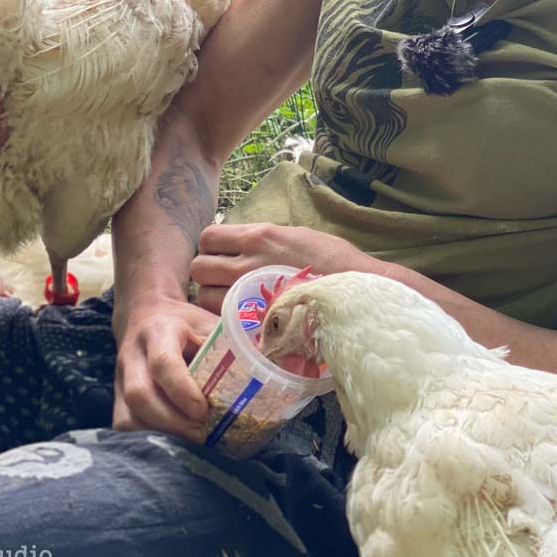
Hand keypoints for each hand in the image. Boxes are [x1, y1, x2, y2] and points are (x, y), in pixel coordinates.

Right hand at [112, 294, 217, 440]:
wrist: (145, 315)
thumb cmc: (184, 323)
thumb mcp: (207, 322)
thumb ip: (229, 342)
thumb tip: (265, 367)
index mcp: (159, 332)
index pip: (164, 363)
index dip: (182, 390)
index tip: (203, 410)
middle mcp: (133, 355)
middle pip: (140, 394)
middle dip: (171, 421)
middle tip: (201, 434)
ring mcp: (120, 378)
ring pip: (127, 414)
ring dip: (159, 434)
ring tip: (190, 443)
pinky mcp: (117, 396)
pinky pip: (123, 424)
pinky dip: (147, 438)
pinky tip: (172, 443)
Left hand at [190, 222, 392, 315]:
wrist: (357, 289)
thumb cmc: (334, 261)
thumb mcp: (297, 236)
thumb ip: (265, 241)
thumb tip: (244, 247)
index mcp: (259, 235)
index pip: (208, 236)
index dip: (210, 249)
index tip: (222, 258)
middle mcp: (248, 261)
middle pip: (198, 267)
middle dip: (207, 276)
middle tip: (224, 283)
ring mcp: (250, 292)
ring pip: (205, 296)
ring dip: (214, 300)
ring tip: (235, 304)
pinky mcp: (255, 319)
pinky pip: (222, 319)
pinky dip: (226, 320)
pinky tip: (244, 320)